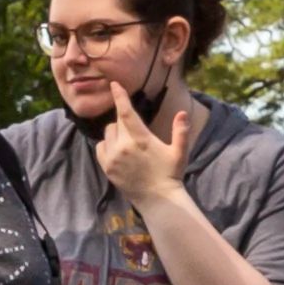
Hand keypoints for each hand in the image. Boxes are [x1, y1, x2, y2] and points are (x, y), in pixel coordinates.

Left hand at [93, 80, 188, 206]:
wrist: (158, 200)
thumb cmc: (170, 174)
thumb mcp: (179, 152)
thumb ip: (181, 131)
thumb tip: (183, 113)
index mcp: (141, 139)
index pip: (126, 112)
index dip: (119, 96)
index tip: (113, 84)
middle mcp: (124, 146)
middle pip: (117, 122)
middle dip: (124, 120)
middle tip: (135, 129)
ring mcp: (113, 158)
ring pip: (108, 134)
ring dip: (116, 132)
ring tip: (128, 142)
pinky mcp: (107, 168)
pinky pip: (100, 147)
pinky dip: (107, 145)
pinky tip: (118, 150)